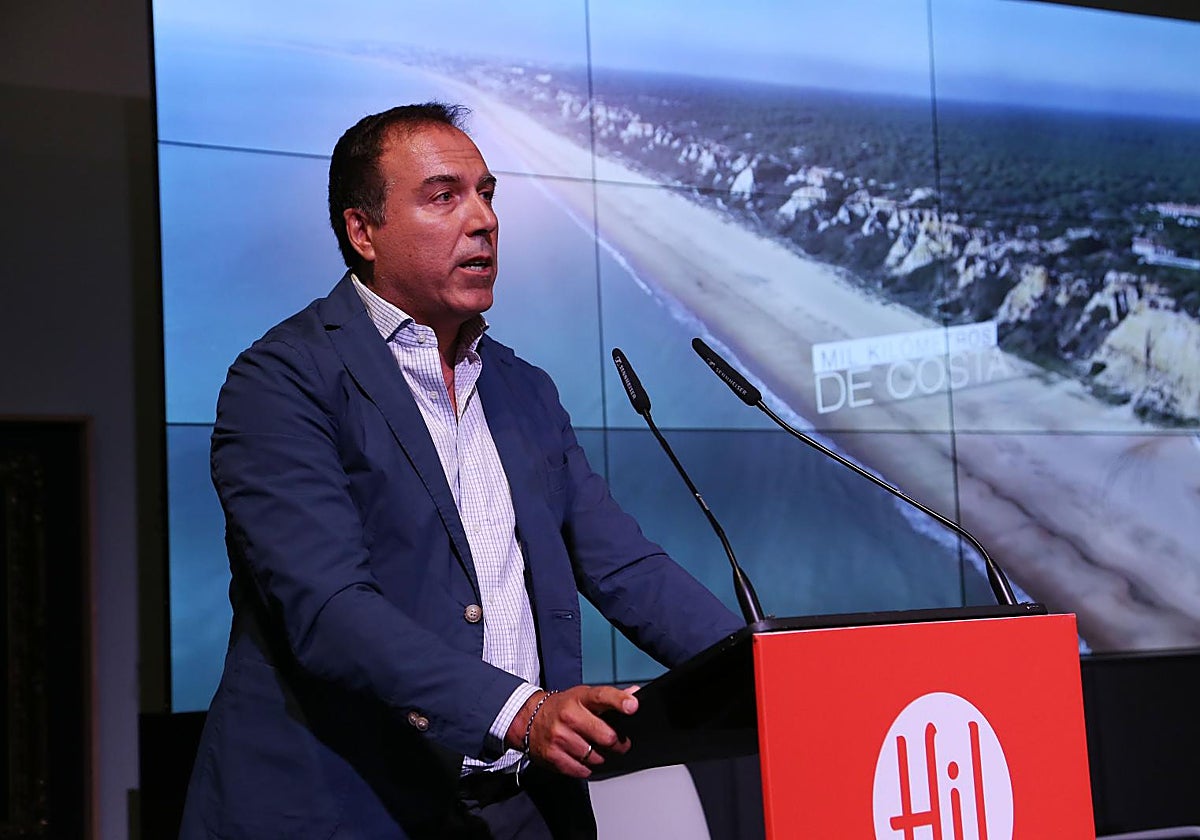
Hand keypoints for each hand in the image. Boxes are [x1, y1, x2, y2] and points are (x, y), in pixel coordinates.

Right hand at [506, 684, 639, 778]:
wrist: (529, 719)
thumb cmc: (562, 708)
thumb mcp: (584, 696)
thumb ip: (610, 697)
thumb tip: (634, 692)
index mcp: (580, 698)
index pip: (602, 696)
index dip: (619, 701)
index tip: (632, 706)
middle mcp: (569, 716)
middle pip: (606, 736)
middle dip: (617, 743)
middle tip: (616, 742)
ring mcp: (559, 736)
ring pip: (596, 757)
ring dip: (600, 756)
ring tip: (593, 748)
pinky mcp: (553, 755)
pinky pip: (581, 770)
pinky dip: (586, 767)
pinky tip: (581, 757)